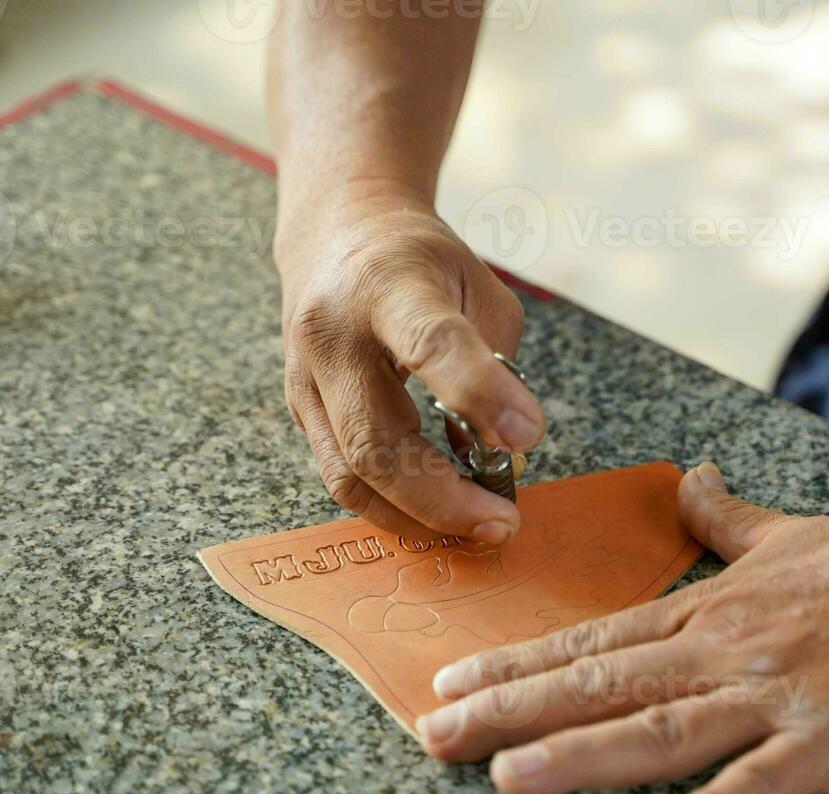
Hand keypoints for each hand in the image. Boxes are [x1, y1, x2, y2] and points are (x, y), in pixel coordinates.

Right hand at [274, 187, 544, 541]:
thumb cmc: (420, 261)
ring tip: (478, 527)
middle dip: (445, 497)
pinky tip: (438, 513)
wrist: (336, 231)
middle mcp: (332, 334)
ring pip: (351, 475)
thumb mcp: (478, 284)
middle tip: (504, 522)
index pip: (430, 344)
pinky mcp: (300, 412)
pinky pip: (343, 477)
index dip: (481, 395)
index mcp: (389, 286)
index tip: (528, 438)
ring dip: (419, 516)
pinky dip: (395, 507)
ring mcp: (305, 378)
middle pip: (377, 440)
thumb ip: (496, 361)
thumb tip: (505, 449)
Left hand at [416, 463, 828, 793]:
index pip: (594, 640)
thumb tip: (690, 479)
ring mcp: (775, 692)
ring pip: (662, 728)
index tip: (449, 683)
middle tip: (433, 737)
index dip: (517, 664)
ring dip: (581, 754)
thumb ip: (726, 518)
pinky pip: (765, 779)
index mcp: (707, 612)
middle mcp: (724, 650)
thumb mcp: (787, 534)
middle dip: (512, 712)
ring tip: (507, 777)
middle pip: (601, 685)